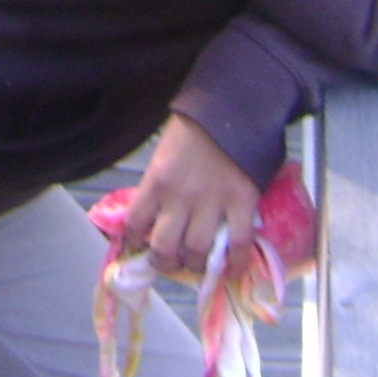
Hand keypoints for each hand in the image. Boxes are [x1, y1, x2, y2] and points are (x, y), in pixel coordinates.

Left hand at [122, 115, 260, 276]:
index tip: (140, 248)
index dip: (135, 243)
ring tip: (198, 263)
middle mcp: (179, 196)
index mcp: (156, 181)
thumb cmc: (194, 128)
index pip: (134, 224)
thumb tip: (153, 216)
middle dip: (165, 263)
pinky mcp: (242, 202)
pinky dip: (236, 262)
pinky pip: (238, 243)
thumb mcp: (163, 155)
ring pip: (197, 252)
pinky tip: (233, 270)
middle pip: (164, 247)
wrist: (231, 106)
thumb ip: (158, 186)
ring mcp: (212, 201)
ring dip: (196, 265)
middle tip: (171, 262)